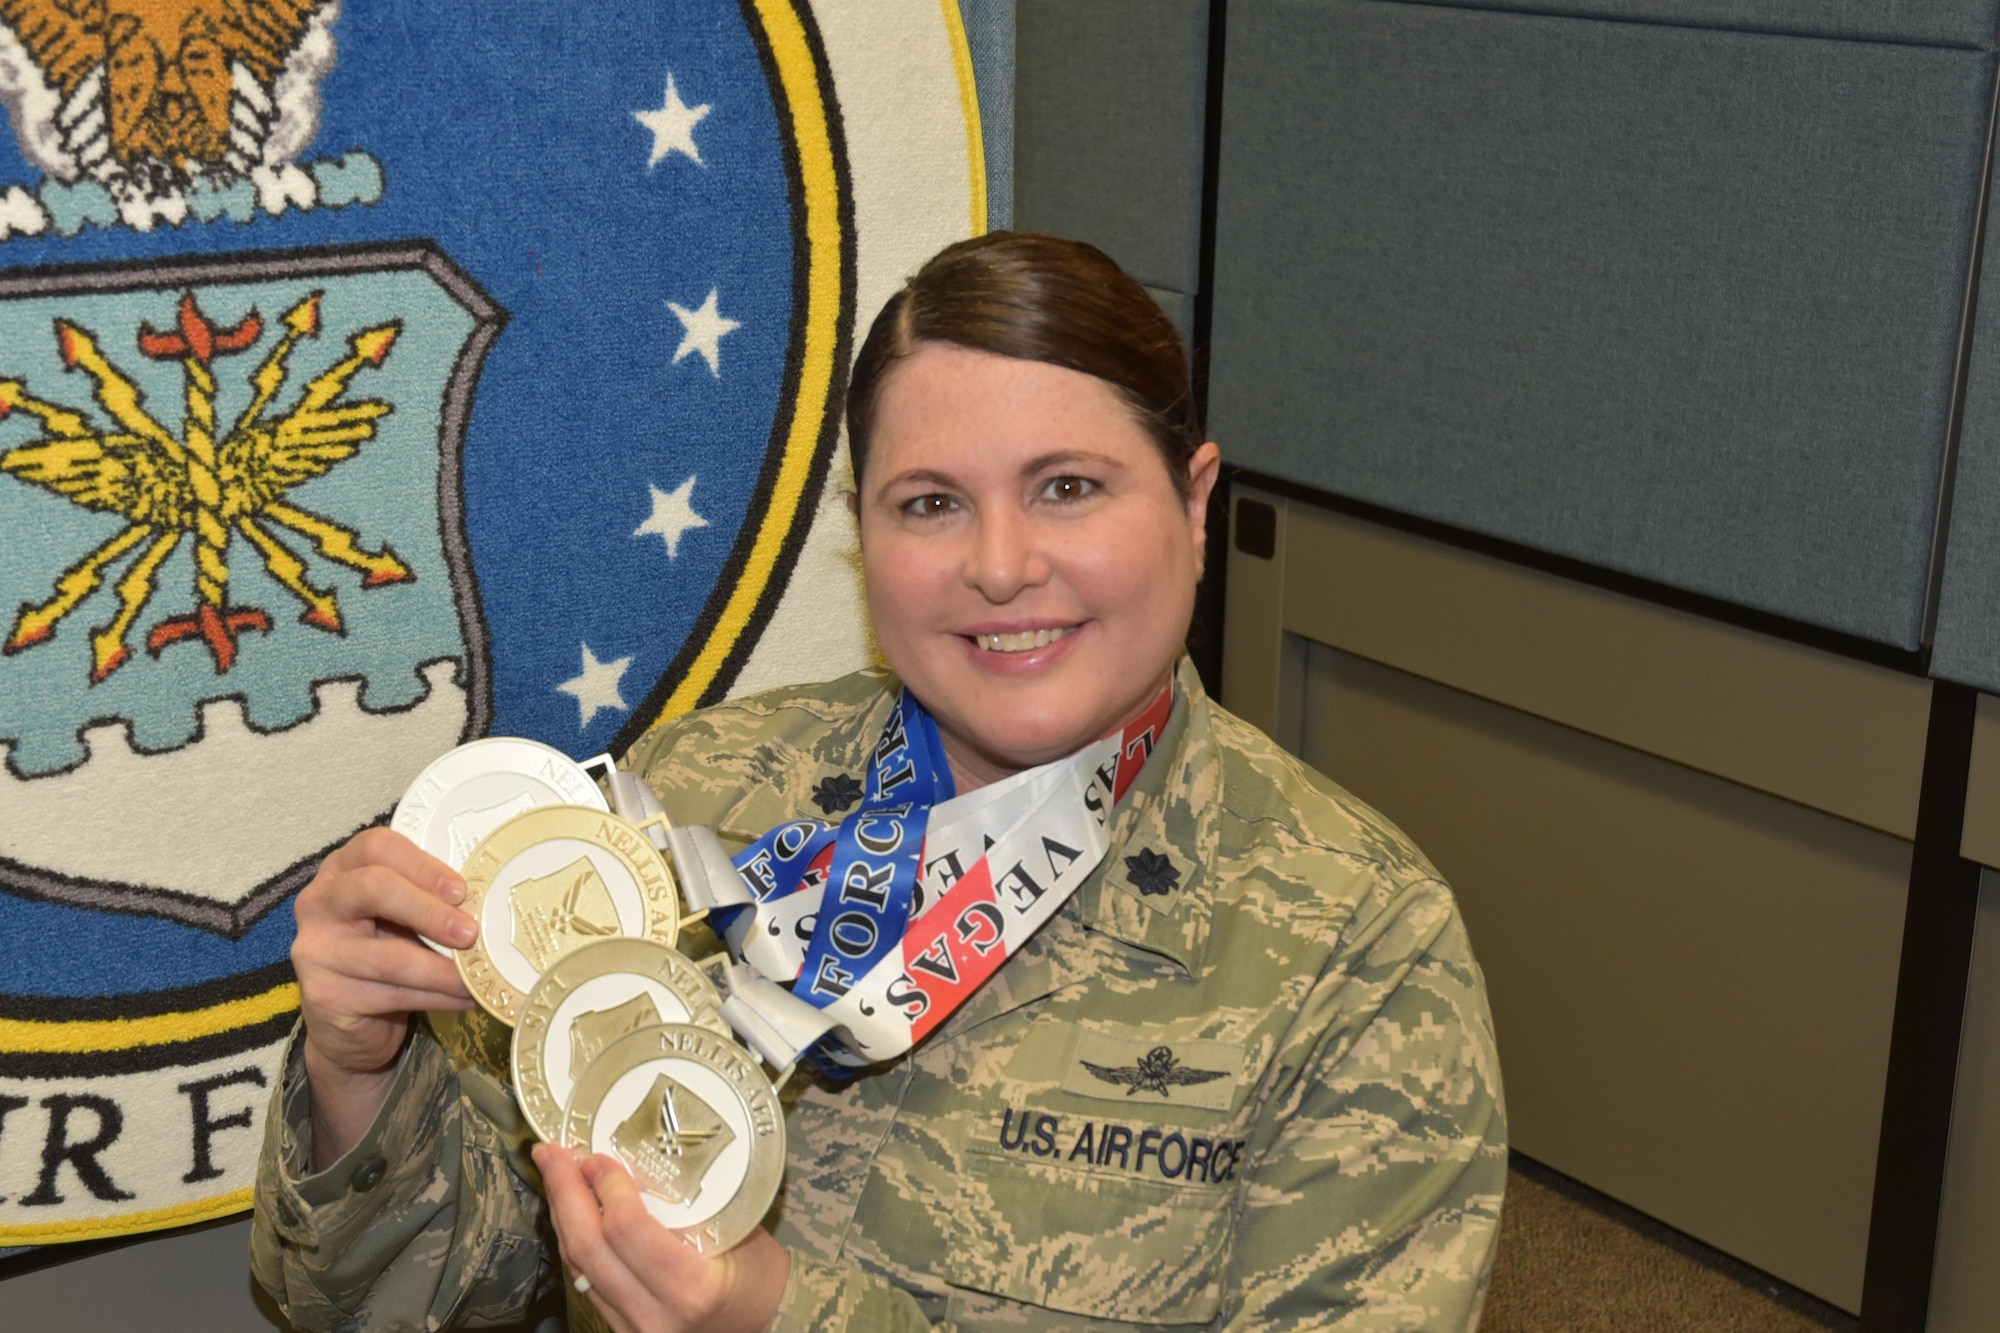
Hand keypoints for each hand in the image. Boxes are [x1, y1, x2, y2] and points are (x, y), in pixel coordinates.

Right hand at [292, 827, 476, 1163]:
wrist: (348, 1023)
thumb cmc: (384, 951)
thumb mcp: (401, 917)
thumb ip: (428, 899)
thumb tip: (491, 899)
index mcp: (343, 868)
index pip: (377, 847)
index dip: (424, 865)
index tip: (462, 890)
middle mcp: (319, 902)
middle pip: (375, 888)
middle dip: (431, 910)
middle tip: (470, 932)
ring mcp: (316, 950)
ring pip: (389, 955)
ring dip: (444, 970)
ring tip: (478, 978)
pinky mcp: (323, 995)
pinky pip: (392, 993)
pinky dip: (438, 997)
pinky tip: (465, 999)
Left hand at [534, 1143, 789, 1332]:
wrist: (766, 1325)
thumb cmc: (761, 1278)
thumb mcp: (740, 1231)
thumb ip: (690, 1202)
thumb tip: (638, 1158)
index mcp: (691, 1288)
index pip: (627, 1230)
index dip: (605, 1187)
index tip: (598, 1156)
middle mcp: (653, 1315)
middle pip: (588, 1249)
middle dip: (564, 1193)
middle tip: (552, 1152)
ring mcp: (632, 1328)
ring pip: (578, 1266)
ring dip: (562, 1215)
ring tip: (554, 1174)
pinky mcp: (620, 1329)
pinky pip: (586, 1281)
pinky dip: (575, 1240)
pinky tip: (572, 1213)